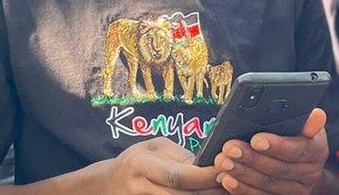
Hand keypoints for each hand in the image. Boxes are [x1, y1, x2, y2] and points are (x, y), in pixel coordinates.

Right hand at [102, 138, 224, 194]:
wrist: (105, 185)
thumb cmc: (135, 161)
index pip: (179, 175)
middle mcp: (139, 188)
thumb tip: (209, 163)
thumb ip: (179, 155)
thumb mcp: (153, 148)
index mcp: (141, 164)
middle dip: (210, 192)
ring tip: (223, 193)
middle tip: (232, 185)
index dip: (205, 176)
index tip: (225, 171)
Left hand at [214, 108, 329, 193]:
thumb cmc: (297, 133)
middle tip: (230, 149)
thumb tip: (317, 115)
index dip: (277, 145)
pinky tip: (227, 179)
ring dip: (243, 174)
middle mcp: (310, 173)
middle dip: (251, 158)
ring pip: (268, 185)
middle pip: (279, 169)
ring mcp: (296, 190)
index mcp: (317, 150)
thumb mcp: (302, 122)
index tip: (256, 139)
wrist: (300, 160)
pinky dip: (242, 189)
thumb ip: (305, 120)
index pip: (298, 150)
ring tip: (223, 162)